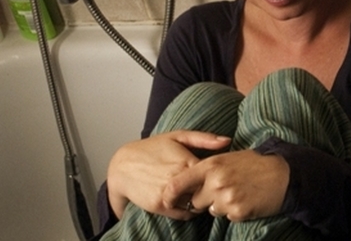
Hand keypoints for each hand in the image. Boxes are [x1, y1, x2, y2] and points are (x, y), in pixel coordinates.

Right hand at [106, 131, 229, 219]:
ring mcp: (169, 195)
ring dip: (201, 202)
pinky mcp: (160, 206)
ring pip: (197, 205)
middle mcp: (179, 179)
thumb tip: (228, 140)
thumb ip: (204, 138)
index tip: (219, 174)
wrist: (122, 165)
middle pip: (208, 192)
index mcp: (187, 161)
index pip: (215, 175)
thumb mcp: (177, 136)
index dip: (219, 176)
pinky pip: (184, 214)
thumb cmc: (152, 148)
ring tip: (198, 193)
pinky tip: (186, 200)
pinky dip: (189, 210)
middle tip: (212, 187)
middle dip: (212, 190)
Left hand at [164, 149, 290, 221]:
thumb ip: (210, 167)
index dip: (170, 194)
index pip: (179, 182)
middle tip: (224, 192)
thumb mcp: (230, 157)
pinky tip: (248, 200)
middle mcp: (216, 181)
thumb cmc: (258, 163)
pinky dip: (236, 212)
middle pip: (196, 201)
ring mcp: (227, 197)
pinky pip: (229, 217)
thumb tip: (192, 182)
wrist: (285, 174)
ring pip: (213, 210)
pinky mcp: (238, 210)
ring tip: (240, 193)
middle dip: (206, 200)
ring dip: (223, 206)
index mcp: (211, 164)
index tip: (167, 200)